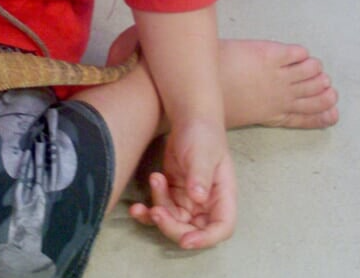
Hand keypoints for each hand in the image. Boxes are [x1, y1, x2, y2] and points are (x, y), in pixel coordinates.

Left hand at [129, 119, 236, 249]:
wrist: (189, 119)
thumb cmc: (202, 134)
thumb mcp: (202, 153)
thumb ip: (200, 176)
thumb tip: (198, 198)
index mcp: (223, 196)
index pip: (221, 227)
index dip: (205, 239)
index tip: (186, 240)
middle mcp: (207, 204)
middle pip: (193, 230)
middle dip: (173, 227)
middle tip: (156, 212)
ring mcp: (189, 201)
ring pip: (173, 222)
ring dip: (157, 214)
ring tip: (151, 186)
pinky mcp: (173, 195)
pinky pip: (161, 210)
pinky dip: (148, 211)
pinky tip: (136, 207)